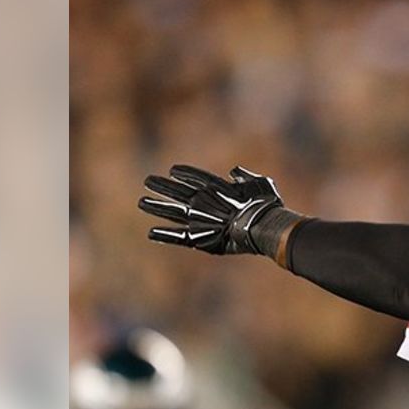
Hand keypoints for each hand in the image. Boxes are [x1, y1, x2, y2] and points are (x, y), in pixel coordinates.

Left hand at [139, 165, 284, 254]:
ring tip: (142, 202)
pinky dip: (165, 235)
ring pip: (172, 211)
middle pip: (177, 191)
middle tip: (147, 181)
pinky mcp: (200, 238)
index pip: (195, 177)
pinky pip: (178, 236)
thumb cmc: (266, 204)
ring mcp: (199, 219)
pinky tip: (151, 233)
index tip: (172, 170)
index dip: (184, 173)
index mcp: (216, 187)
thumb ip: (244, 176)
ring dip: (156, 206)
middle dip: (161, 186)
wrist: (263, 227)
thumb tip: (234, 171)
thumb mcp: (258, 183)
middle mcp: (203, 201)